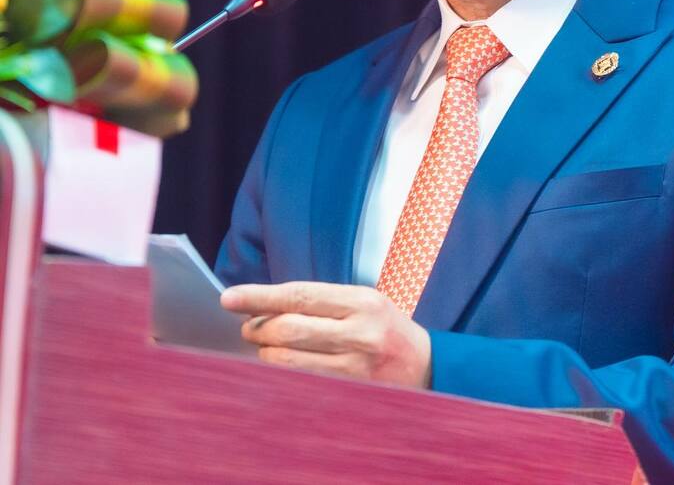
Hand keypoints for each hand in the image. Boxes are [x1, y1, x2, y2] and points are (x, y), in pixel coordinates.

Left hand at [220, 281, 431, 388]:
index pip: (300, 295)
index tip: (229, 297)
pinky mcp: (348, 394)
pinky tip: (277, 366)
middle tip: (248, 327)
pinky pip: (300, 383)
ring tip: (264, 346)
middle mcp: (359, 333)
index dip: (260, 296)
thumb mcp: (365, 301)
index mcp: (363, 302)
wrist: (427, 368)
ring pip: (288, 361)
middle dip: (258, 328)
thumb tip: (267, 305)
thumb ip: (322, 302)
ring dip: (265, 353)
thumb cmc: (387, 328)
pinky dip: (281, 373)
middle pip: (289, 329)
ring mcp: (354, 369)